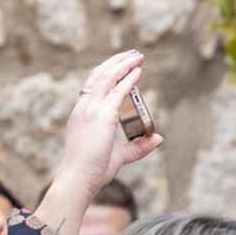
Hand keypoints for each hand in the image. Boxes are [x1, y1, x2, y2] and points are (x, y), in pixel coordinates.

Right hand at [52, 51, 164, 199]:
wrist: (77, 179)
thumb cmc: (92, 172)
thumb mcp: (118, 156)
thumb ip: (137, 147)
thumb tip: (157, 139)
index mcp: (81, 115)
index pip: (93, 86)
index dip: (107, 72)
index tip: (121, 64)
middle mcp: (84, 108)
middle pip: (98, 75)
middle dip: (117, 61)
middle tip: (133, 54)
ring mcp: (91, 110)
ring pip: (107, 77)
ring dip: (123, 64)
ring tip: (138, 57)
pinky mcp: (102, 115)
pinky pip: (118, 91)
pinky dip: (129, 79)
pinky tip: (138, 72)